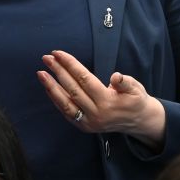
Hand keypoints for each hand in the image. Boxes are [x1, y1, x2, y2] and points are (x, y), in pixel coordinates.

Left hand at [37, 50, 165, 146]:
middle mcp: (96, 113)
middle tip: (47, 58)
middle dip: (58, 72)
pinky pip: (66, 112)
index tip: (59, 53)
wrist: (138, 122)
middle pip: (72, 89)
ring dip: (51, 87)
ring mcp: (88, 122)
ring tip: (41, 73)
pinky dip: (56, 99)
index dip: (71, 65)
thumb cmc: (135, 100)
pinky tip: (49, 88)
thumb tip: (116, 76)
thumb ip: (126, 82)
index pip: (85, 79)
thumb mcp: (136, 88)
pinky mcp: (84, 126)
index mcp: (108, 102)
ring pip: (65, 103)